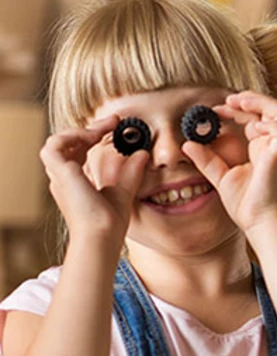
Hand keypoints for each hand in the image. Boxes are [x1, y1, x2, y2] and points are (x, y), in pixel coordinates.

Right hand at [42, 115, 147, 245]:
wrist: (102, 235)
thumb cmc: (110, 223)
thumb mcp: (124, 191)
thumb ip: (131, 173)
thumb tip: (143, 154)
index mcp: (76, 184)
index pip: (79, 153)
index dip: (94, 137)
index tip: (114, 126)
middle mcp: (64, 179)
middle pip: (69, 144)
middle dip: (90, 129)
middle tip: (113, 120)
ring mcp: (59, 175)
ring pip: (58, 141)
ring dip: (81, 130)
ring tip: (104, 127)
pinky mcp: (58, 171)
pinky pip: (55, 143)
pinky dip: (73, 135)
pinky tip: (93, 135)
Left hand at [182, 91, 276, 232]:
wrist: (259, 222)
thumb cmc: (246, 204)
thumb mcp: (220, 177)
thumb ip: (206, 160)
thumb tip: (187, 145)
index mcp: (261, 149)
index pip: (253, 118)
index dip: (236, 110)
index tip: (215, 110)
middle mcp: (272, 146)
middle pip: (271, 110)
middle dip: (251, 99)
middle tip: (229, 99)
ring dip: (262, 103)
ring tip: (241, 102)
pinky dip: (268, 123)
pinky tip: (252, 127)